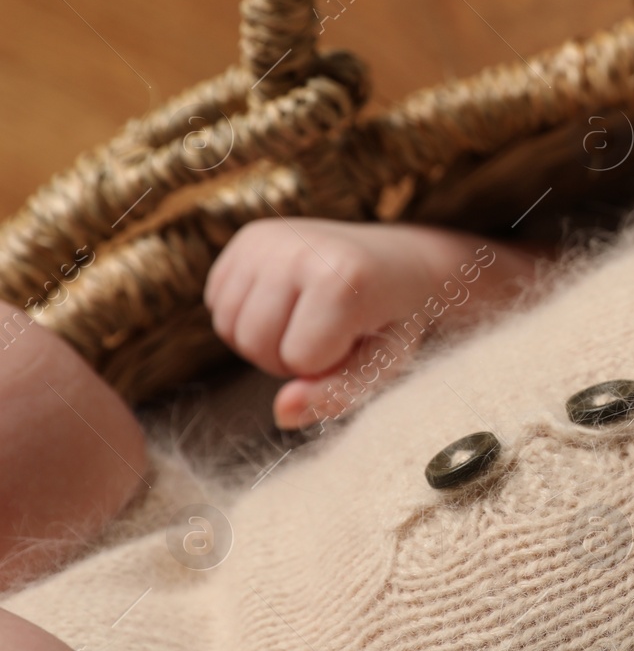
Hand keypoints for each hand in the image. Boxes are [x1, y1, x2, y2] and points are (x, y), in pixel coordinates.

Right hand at [204, 217, 434, 429]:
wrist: (399, 264)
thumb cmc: (391, 321)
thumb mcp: (382, 365)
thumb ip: (336, 395)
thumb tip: (281, 413)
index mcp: (343, 276)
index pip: (299, 359)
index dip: (325, 366)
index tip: (353, 341)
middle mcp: (299, 247)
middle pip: (254, 342)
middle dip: (287, 357)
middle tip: (327, 335)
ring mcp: (269, 238)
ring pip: (228, 325)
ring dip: (263, 340)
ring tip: (306, 321)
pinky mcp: (248, 236)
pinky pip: (216, 302)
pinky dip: (245, 316)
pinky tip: (285, 303)